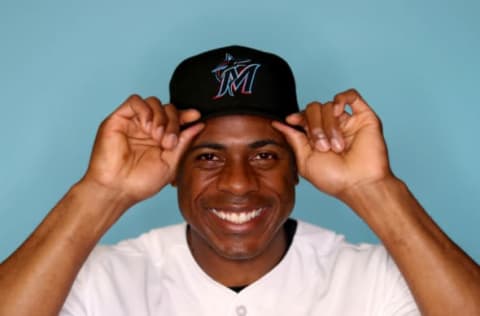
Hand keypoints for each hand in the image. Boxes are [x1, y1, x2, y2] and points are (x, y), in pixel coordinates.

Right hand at [82, 95, 203, 204]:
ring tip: (157, 137)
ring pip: (153, 102)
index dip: (186, 115)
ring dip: (160, 116)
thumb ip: (184, 142)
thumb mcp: (171, 162)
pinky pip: (134, 101)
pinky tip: (147, 126)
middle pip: (166, 108)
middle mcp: (147, 128)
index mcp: (160, 138)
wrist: (117, 190)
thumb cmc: (141, 182)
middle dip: (173, 121)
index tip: (196, 116)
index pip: (175, 118)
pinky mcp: (118, 119)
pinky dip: (145, 110)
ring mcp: (133, 123)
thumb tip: (199, 124)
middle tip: (169, 142)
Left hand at [272, 89, 391, 199]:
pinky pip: (351, 95)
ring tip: (335, 146)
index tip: (291, 120)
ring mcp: (348, 122)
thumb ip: (293, 139)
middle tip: (321, 146)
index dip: (297, 117)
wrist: (358, 184)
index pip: (304, 117)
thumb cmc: (334, 179)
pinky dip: (341, 99)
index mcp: (317, 137)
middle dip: (314, 126)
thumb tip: (278, 124)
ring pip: (329, 105)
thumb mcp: (305, 160)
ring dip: (328, 125)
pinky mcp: (364, 117)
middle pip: (314, 109)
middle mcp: (332, 128)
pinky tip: (338, 112)